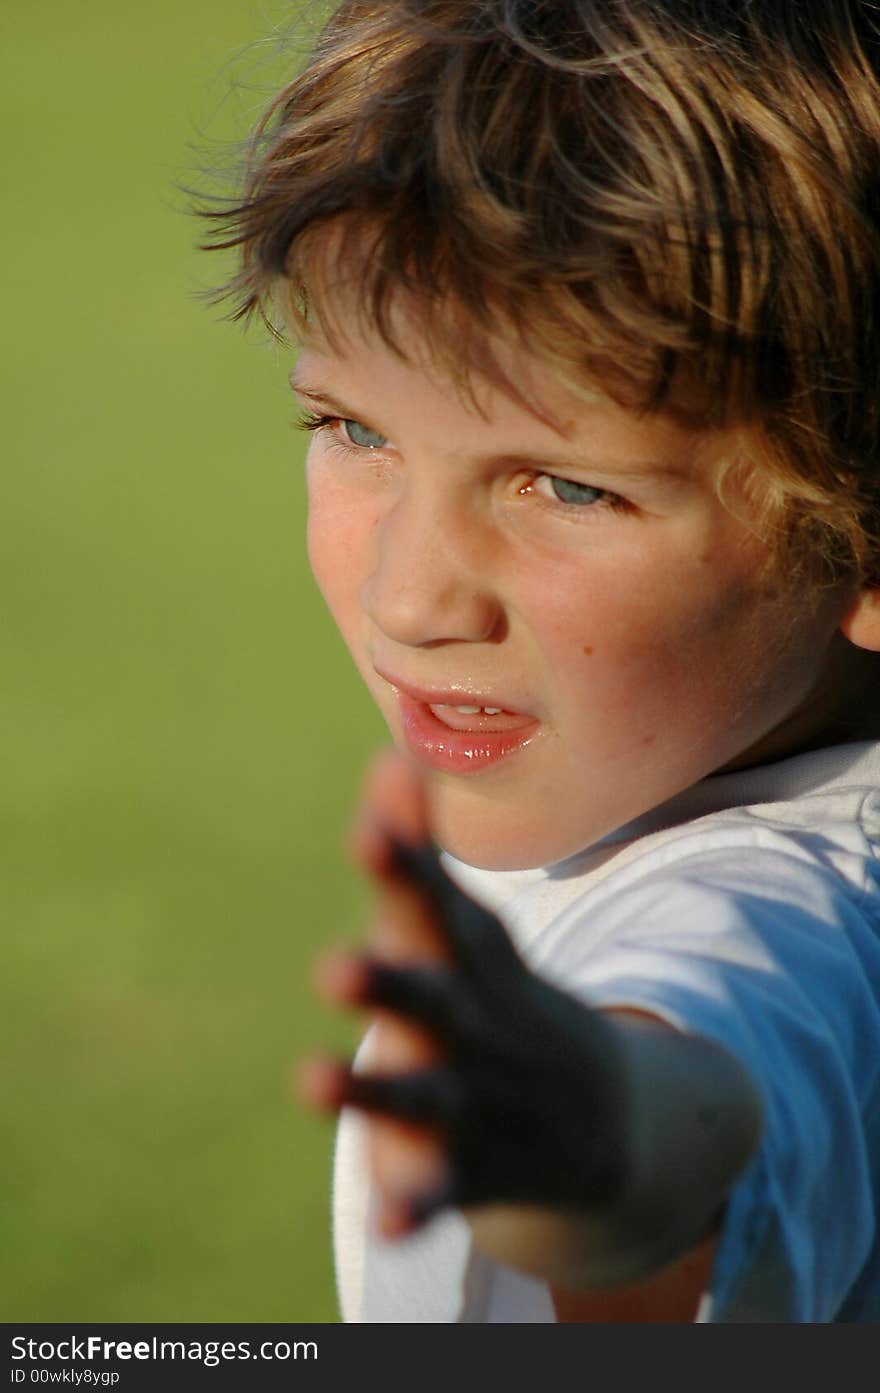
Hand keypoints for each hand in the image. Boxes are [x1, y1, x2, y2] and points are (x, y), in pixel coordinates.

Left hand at [300, 752, 628, 1241]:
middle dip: (386, 981)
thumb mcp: (471, 931)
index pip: (432, 908)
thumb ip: (417, 852)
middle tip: (333, 967)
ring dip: (371, 1089)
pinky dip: (418, 1206)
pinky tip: (389, 1222)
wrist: (608, 1122)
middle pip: (429, 1000)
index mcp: (467, 963)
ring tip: (312, 1080)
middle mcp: (471, 1025)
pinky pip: (443, 1191)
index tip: (367, 830)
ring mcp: (475, 1100)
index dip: (400, 870)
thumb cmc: (505, 1003)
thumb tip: (387, 757)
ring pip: (421, 1096)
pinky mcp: (469, 1169)